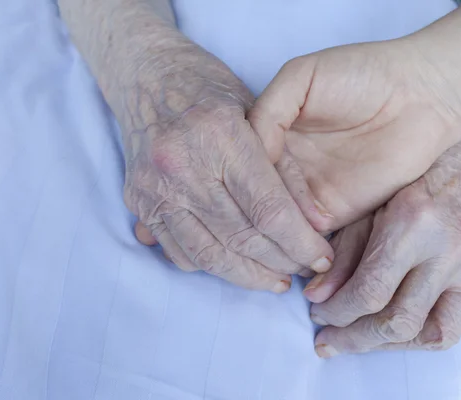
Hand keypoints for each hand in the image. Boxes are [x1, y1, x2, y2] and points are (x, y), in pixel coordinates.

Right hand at [120, 41, 333, 290]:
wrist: (145, 74)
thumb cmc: (209, 88)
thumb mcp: (255, 110)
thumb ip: (282, 166)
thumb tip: (310, 225)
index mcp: (220, 136)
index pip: (269, 210)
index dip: (301, 244)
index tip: (321, 258)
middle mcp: (184, 166)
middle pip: (242, 238)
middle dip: (281, 263)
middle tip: (304, 271)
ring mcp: (156, 187)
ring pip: (210, 256)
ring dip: (248, 277)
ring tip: (275, 281)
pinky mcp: (139, 202)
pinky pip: (179, 252)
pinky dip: (212, 265)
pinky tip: (236, 265)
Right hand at [249, 40, 460, 231]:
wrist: (421, 96)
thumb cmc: (363, 75)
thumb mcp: (302, 76)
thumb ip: (267, 110)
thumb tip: (251, 155)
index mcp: (271, 133)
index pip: (243, 165)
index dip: (239, 177)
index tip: (236, 186)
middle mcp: (285, 165)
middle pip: (256, 197)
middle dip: (254, 212)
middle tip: (253, 220)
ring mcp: (308, 190)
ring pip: (278, 220)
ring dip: (274, 232)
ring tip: (270, 237)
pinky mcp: (334, 212)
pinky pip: (308, 234)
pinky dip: (300, 242)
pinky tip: (295, 243)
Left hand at [301, 110, 460, 355]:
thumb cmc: (409, 186)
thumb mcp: (366, 212)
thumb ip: (341, 257)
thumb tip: (317, 300)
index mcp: (415, 221)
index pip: (372, 290)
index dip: (339, 313)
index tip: (319, 317)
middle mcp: (454, 245)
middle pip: (401, 320)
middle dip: (357, 338)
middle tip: (331, 341)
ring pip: (432, 335)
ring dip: (387, 345)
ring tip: (358, 342)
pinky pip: (456, 328)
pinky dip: (418, 338)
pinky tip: (391, 336)